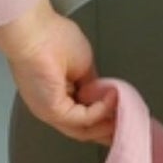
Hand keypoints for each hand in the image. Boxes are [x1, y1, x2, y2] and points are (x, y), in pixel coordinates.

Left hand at [0, 0, 116, 145]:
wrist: (34, 31)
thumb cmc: (51, 37)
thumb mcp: (83, 64)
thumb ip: (92, 84)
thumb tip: (102, 94)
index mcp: (54, 95)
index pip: (80, 117)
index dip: (102, 119)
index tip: (122, 117)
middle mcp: (49, 107)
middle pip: (82, 130)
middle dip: (107, 130)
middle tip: (128, 126)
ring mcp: (49, 111)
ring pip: (83, 130)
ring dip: (107, 124)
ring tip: (125, 116)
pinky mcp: (53, 110)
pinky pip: (84, 119)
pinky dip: (102, 110)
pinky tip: (113, 98)